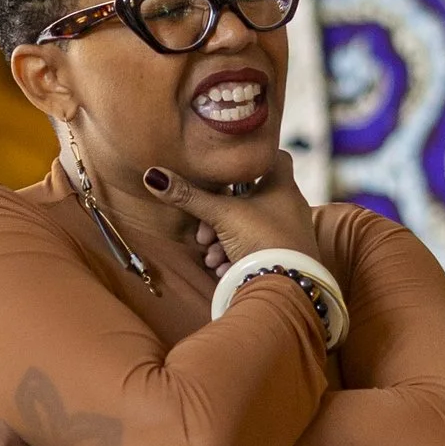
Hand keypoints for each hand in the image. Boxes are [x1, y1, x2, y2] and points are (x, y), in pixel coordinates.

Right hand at [170, 149, 326, 277]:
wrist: (285, 287)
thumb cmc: (261, 240)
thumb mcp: (221, 215)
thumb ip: (189, 196)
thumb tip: (154, 176)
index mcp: (283, 186)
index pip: (274, 158)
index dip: (250, 163)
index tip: (227, 174)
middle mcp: (290, 207)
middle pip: (249, 200)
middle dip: (220, 217)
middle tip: (204, 233)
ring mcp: (289, 234)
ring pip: (248, 228)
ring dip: (224, 242)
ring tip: (211, 256)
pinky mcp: (285, 258)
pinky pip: (255, 250)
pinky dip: (236, 258)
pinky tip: (223, 268)